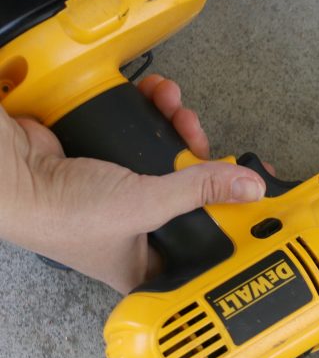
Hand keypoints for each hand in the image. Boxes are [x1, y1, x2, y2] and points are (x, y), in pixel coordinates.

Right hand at [0, 75, 265, 293]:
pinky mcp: (114, 158)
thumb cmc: (63, 212)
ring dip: (181, 125)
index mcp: (147, 261)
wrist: (11, 173)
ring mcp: (126, 191)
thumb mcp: (143, 204)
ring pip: (174, 156)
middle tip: (201, 138)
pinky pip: (149, 132)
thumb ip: (199, 191)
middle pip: (196, 191)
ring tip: (177, 108)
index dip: (231, 215)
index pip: (205, 242)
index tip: (255, 187)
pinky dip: (157, 112)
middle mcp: (139, 230)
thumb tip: (250, 187)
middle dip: (203, 156)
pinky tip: (159, 96)